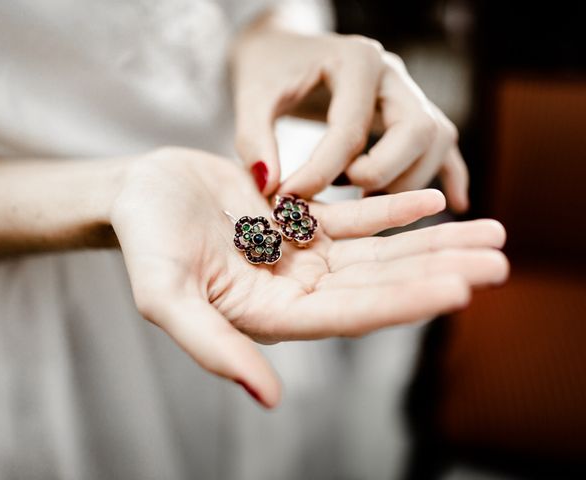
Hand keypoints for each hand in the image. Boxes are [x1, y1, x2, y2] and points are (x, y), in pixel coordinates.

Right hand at [111, 148, 505, 407]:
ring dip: (432, 241)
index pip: (349, 314)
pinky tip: (433, 201)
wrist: (141, 192)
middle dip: (438, 270)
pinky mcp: (301, 222)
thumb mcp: (165, 295)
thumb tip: (267, 400)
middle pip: (379, 284)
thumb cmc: (144, 241)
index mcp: (270, 315)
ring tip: (489, 231)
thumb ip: (213, 346)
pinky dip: (395, 209)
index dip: (402, 302)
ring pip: (379, 251)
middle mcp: (295, 290)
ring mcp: (302, 255)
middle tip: (500, 261)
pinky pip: (356, 217)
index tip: (458, 288)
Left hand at [232, 28, 468, 210]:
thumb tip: (269, 187)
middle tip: (343, 196)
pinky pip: (445, 144)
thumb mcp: (251, 96)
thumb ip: (254, 139)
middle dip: (382, 174)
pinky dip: (450, 174)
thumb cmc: (268, 70)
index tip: (290, 200)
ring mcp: (409, 92)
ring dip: (407, 180)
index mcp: (356, 60)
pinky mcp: (412, 112)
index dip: (321, 172)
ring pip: (436, 140)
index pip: (351, 128)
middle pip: (417, 130)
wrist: (284, 50)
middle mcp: (393, 74)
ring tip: (362, 202)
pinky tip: (455, 204)